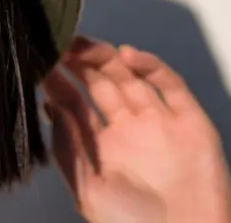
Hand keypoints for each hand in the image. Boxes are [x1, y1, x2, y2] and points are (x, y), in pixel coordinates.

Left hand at [42, 36, 230, 222]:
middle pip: (101, 83)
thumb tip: (50, 107)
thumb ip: (68, 148)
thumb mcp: (88, 189)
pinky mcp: (189, 121)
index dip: (58, 82)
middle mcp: (129, 129)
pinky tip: (128, 55)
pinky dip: (151, 66)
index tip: (40, 60)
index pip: (75, 104)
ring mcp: (159, 122)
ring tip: (84, 43)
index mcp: (102, 146)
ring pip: (131, 78)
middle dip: (80, 62)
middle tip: (59, 41)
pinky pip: (170, 85)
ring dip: (108, 57)